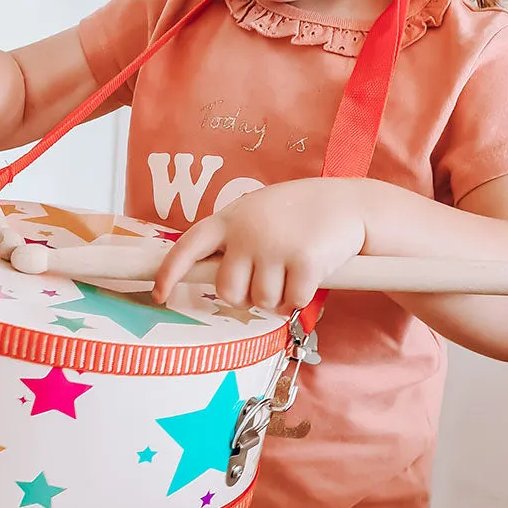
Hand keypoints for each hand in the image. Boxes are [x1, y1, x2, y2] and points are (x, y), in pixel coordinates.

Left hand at [152, 179, 366, 313]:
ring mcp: (274, 246)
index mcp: (230, 218)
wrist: (347, 204)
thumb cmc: (298, 213)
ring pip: (261, 302)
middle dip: (247, 294)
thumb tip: (215, 282)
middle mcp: (247, 232)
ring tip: (293, 267)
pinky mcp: (303, 262)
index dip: (169, 272)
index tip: (159, 294)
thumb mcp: (256, 213)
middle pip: (228, 291)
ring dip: (278, 296)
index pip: (188, 246)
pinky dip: (302, 297)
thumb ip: (233, 239)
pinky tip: (311, 272)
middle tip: (269, 275)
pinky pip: (292, 303)